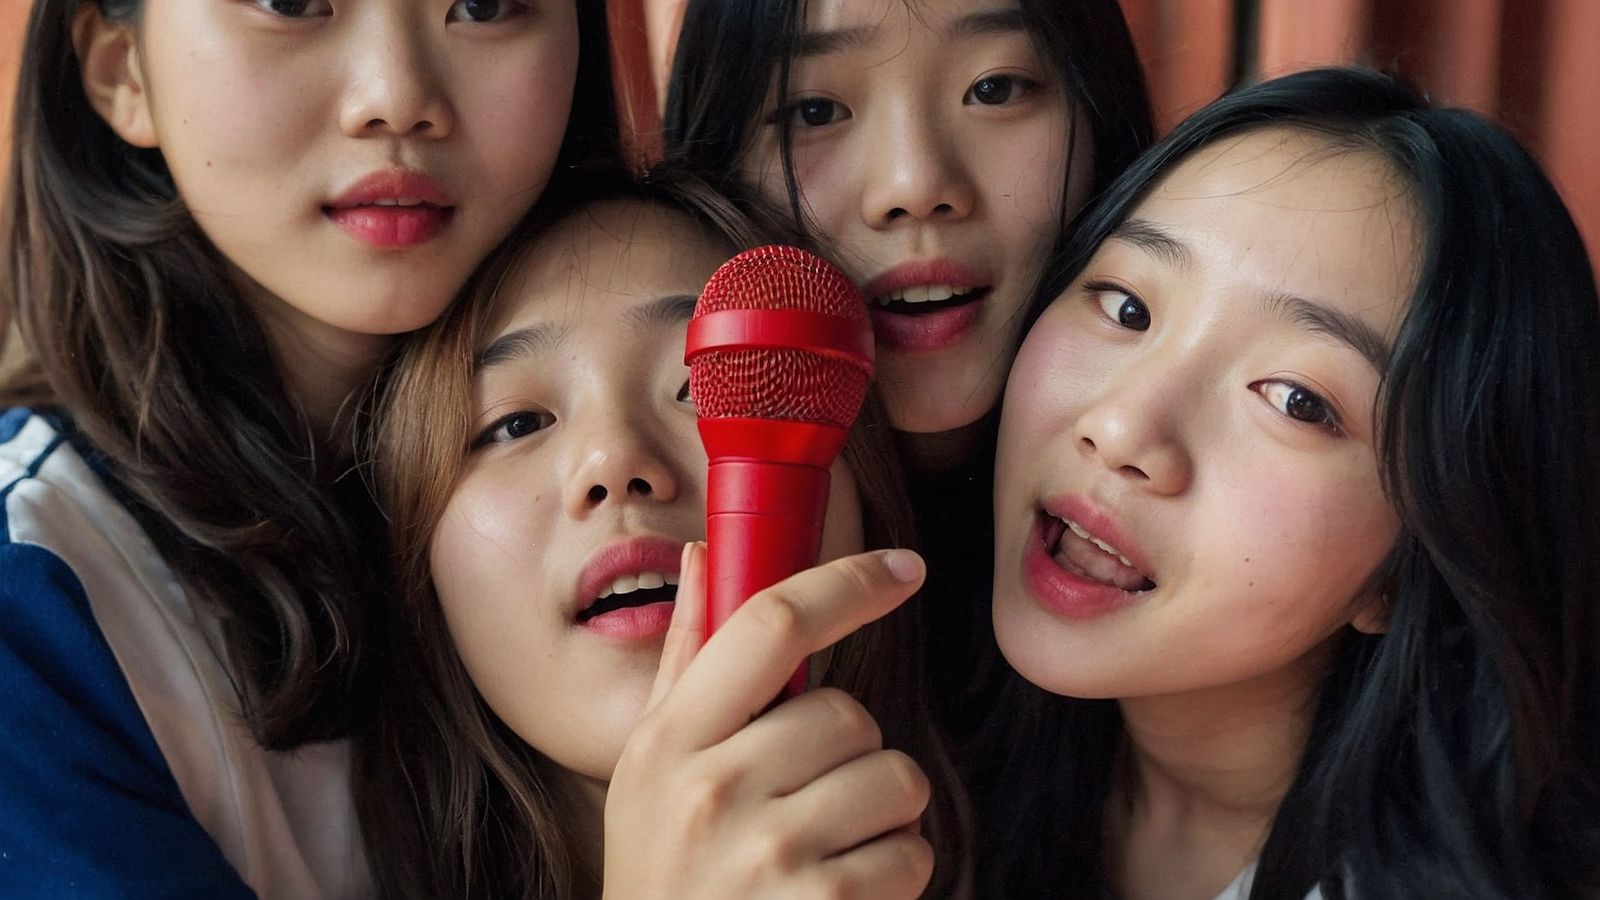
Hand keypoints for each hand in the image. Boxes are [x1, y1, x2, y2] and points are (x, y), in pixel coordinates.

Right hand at [601, 543, 933, 898]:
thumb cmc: (664, 876)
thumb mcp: (649, 772)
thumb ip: (686, 662)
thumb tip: (705, 556)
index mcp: (667, 742)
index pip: (768, 624)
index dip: (846, 584)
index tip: (901, 568)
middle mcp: (710, 790)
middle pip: (847, 712)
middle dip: (850, 750)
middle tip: (807, 796)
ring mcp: (767, 854)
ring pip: (894, 779)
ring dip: (882, 813)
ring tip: (824, 850)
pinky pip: (911, 852)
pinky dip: (895, 874)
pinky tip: (841, 895)